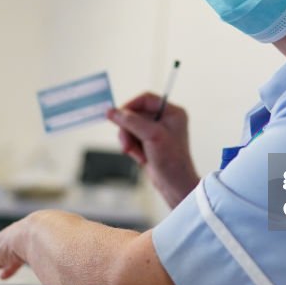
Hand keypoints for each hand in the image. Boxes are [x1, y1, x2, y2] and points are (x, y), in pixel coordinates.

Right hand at [107, 93, 199, 208]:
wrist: (175, 185)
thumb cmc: (170, 159)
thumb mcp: (151, 135)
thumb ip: (131, 121)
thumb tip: (110, 111)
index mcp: (172, 112)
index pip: (145, 99)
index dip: (130, 106)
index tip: (118, 117)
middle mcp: (165, 119)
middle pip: (135, 114)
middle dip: (128, 130)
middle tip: (127, 144)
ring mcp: (157, 132)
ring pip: (131, 127)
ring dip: (129, 141)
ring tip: (136, 154)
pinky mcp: (150, 143)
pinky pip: (132, 139)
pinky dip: (132, 148)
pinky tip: (140, 158)